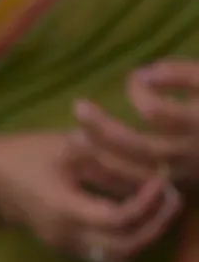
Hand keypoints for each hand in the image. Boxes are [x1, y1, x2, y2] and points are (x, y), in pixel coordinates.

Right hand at [0, 131, 181, 261]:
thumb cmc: (23, 155)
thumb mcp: (70, 149)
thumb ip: (113, 165)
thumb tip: (155, 173)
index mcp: (64, 211)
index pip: (120, 218)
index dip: (148, 201)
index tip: (163, 178)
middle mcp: (65, 237)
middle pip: (125, 247)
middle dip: (155, 224)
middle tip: (172, 197)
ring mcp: (63, 245)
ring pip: (117, 256)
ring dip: (144, 235)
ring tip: (159, 207)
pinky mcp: (63, 244)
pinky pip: (104, 252)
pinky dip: (127, 238)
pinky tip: (135, 213)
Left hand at [69, 59, 198, 188]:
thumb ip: (182, 74)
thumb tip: (143, 74)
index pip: (159, 114)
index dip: (141, 93)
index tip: (135, 77)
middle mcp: (194, 154)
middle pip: (140, 148)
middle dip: (105, 128)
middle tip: (78, 106)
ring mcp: (186, 174)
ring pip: (135, 174)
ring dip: (101, 157)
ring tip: (74, 136)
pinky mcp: (179, 187)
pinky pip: (138, 188)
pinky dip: (112, 175)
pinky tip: (90, 157)